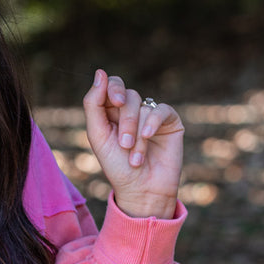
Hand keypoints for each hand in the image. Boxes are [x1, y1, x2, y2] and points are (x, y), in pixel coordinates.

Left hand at [82, 69, 182, 218]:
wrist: (142, 191)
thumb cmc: (117, 167)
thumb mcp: (98, 135)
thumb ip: (94, 104)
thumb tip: (100, 72)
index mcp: (111, 112)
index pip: (111, 86)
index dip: (112, 88)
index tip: (113, 102)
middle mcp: (131, 111)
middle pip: (127, 96)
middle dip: (124, 120)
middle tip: (124, 144)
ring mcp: (151, 116)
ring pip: (143, 106)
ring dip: (137, 133)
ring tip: (134, 157)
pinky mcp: (170, 122)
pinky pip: (161, 109)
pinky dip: (153, 123)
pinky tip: (148, 137)